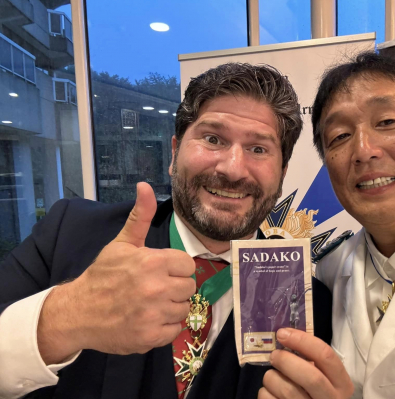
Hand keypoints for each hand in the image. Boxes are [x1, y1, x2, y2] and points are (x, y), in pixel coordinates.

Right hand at [37, 182, 195, 363]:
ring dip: (171, 308)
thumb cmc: (102, 275)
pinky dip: (164, 327)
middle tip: (155, 289)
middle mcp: (156, 288)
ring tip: (151, 304)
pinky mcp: (150, 337)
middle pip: (189, 287)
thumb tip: (145, 185)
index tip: (161, 271)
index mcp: (152, 262)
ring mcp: (154, 314)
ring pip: (183, 309)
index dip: (176, 268)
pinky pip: (175, 330)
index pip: (188, 265)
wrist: (77, 312)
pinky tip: (148, 320)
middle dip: (175, 287)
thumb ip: (140, 216)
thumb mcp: (121, 243)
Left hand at [259, 328, 353, 398]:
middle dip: (286, 360)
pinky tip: (271, 391)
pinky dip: (265, 392)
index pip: (326, 355)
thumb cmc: (315, 391)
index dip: (302, 340)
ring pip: (287, 390)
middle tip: (274, 355)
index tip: (283, 333)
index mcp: (341, 384)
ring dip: (272, 377)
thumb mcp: (324, 376)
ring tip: (272, 376)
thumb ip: (311, 360)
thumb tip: (285, 337)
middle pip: (310, 376)